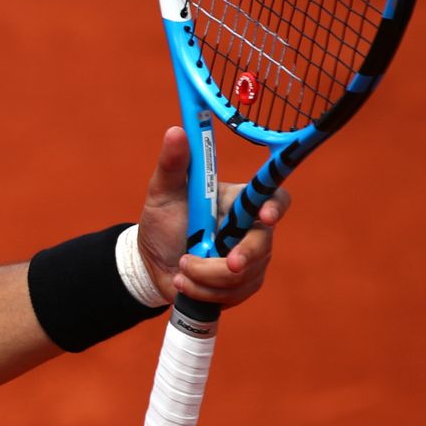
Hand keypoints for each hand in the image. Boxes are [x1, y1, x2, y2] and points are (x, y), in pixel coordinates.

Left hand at [136, 127, 290, 306]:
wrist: (149, 262)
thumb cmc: (162, 221)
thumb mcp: (162, 192)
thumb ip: (172, 164)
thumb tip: (176, 130)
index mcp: (237, 201)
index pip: (273, 197)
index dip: (277, 206)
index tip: (267, 217)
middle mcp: (249, 228)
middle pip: (263, 244)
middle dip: (242, 258)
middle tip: (223, 263)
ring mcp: (249, 258)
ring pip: (246, 275)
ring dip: (207, 277)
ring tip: (180, 269)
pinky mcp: (241, 285)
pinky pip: (234, 294)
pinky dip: (203, 292)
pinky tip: (183, 283)